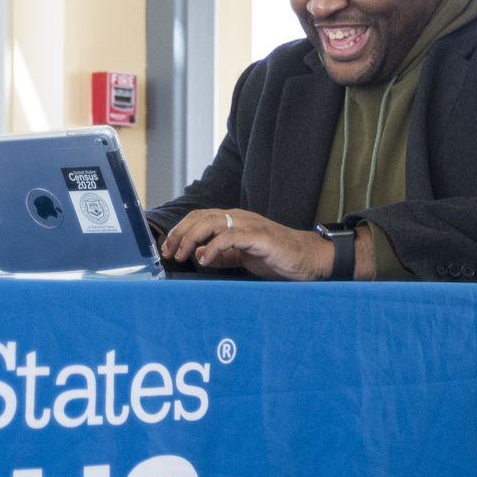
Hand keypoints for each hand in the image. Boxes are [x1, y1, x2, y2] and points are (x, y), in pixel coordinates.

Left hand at [159, 208, 336, 281]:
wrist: (308, 259)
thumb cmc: (277, 257)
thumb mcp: (242, 257)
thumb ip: (221, 255)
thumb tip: (199, 254)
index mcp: (233, 221)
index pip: (199, 218)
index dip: (180, 231)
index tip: (168, 248)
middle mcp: (239, 218)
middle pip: (200, 217)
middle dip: (180, 234)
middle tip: (169, 252)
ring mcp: (249, 225)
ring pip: (212, 222)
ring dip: (192, 238)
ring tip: (182, 255)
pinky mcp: (260, 237)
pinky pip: (231, 236)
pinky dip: (214, 247)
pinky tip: (205, 259)